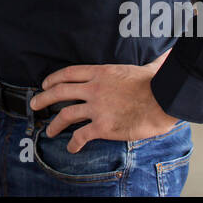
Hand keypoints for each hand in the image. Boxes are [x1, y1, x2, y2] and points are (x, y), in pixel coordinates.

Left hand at [28, 48, 178, 151]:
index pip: (70, 73)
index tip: (46, 84)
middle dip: (44, 98)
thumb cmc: (158, 85)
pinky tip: (72, 148)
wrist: (164, 100)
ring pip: (66, 114)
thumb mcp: (151, 68)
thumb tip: (167, 55)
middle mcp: (94, 89)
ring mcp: (97, 108)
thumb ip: (154, 62)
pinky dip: (74, 143)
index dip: (54, 78)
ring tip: (49, 130)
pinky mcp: (103, 126)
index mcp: (101, 73)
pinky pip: (82, 135)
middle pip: (60, 91)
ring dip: (55, 124)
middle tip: (35, 104)